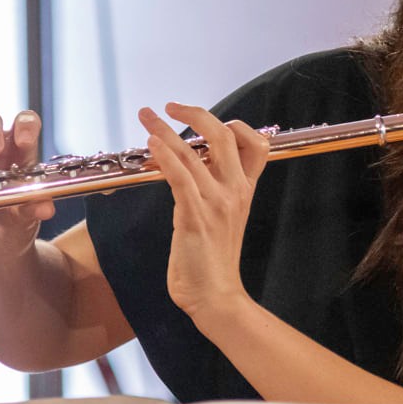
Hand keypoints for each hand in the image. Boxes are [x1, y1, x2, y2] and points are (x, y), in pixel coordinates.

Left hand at [138, 102, 270, 317]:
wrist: (216, 297)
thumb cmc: (214, 260)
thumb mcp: (225, 218)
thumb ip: (219, 191)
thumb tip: (199, 167)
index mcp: (245, 191)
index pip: (256, 144)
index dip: (237, 125)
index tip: (208, 121)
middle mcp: (234, 192)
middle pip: (224, 136)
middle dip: (195, 114)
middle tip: (171, 106)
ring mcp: (215, 203)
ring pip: (194, 153)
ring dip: (166, 130)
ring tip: (146, 116)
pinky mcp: (194, 217)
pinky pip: (180, 177)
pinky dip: (166, 156)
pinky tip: (152, 144)